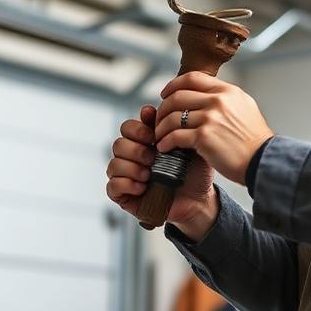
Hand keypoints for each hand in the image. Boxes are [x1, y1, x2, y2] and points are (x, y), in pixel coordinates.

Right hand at [106, 105, 216, 231]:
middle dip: (136, 149)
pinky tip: (143, 187)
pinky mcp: (123, 195)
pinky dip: (127, 184)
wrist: (198, 200)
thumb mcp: (189, 146)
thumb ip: (171, 126)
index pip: (128, 127)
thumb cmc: (194, 172)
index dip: (137, 128)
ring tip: (150, 175)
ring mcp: (126, 176)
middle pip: (118, 143)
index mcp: (145, 143)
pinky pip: (112, 186)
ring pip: (114, 163)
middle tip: (153, 158)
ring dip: (132, 168)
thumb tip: (151, 109)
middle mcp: (133, 157)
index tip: (153, 135)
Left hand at [155, 72, 273, 185]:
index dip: (173, 85)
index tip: (165, 94)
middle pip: (177, 96)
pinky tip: (164, 147)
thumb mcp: (245, 107)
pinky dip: (165, 142)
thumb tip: (207, 94)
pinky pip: (175, 136)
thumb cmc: (254, 139)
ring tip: (159, 136)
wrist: (262, 160)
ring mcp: (210, 118)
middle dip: (163, 108)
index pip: (192, 78)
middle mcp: (218, 101)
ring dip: (161, 127)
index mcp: (227, 91)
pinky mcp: (204, 137)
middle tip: (159, 119)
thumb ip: (226, 98)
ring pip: (172, 117)